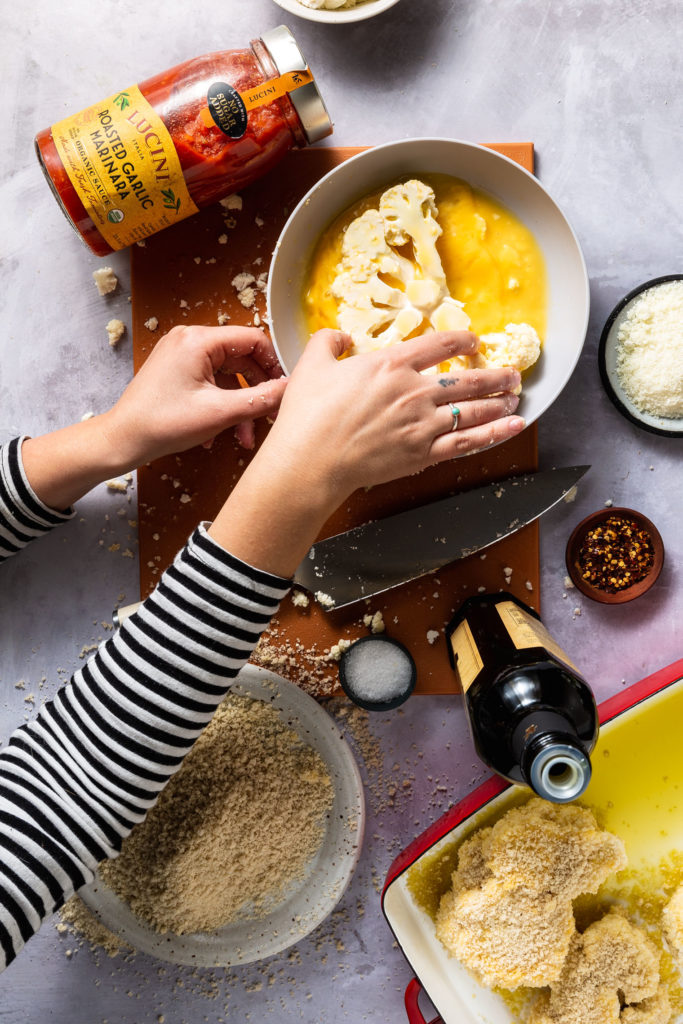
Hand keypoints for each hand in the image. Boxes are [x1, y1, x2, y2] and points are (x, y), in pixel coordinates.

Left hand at [104, 325, 286, 463]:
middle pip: (241, 358)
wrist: (123, 439)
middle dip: (256, 391)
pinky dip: (220, 404)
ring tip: (243, 436)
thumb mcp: (221, 413)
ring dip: (238, 404)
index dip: (274, 364)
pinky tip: (219, 432)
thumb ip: (261, 398)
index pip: (253, 339)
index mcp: (199, 340)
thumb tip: (290, 389)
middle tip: (268, 416)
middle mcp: (189, 339)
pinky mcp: (175, 369)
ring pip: (226, 374)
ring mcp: (180, 353)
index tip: (284, 388)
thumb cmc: (163, 423)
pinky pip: (210, 381)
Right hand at [264, 328, 522, 498]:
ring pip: (473, 410)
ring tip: (515, 397)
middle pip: (467, 379)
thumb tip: (340, 337)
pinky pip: (468, 442)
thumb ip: (328, 342)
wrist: (310, 461)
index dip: (462, 340)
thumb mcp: (311, 364)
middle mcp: (414, 391)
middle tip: (511, 374)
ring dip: (499, 401)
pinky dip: (495, 433)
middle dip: (494, 375)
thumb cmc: (307, 415)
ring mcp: (423, 424)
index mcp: (391, 364)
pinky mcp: (423, 454)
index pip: (439, 344)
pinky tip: (514, 426)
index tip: (473, 341)